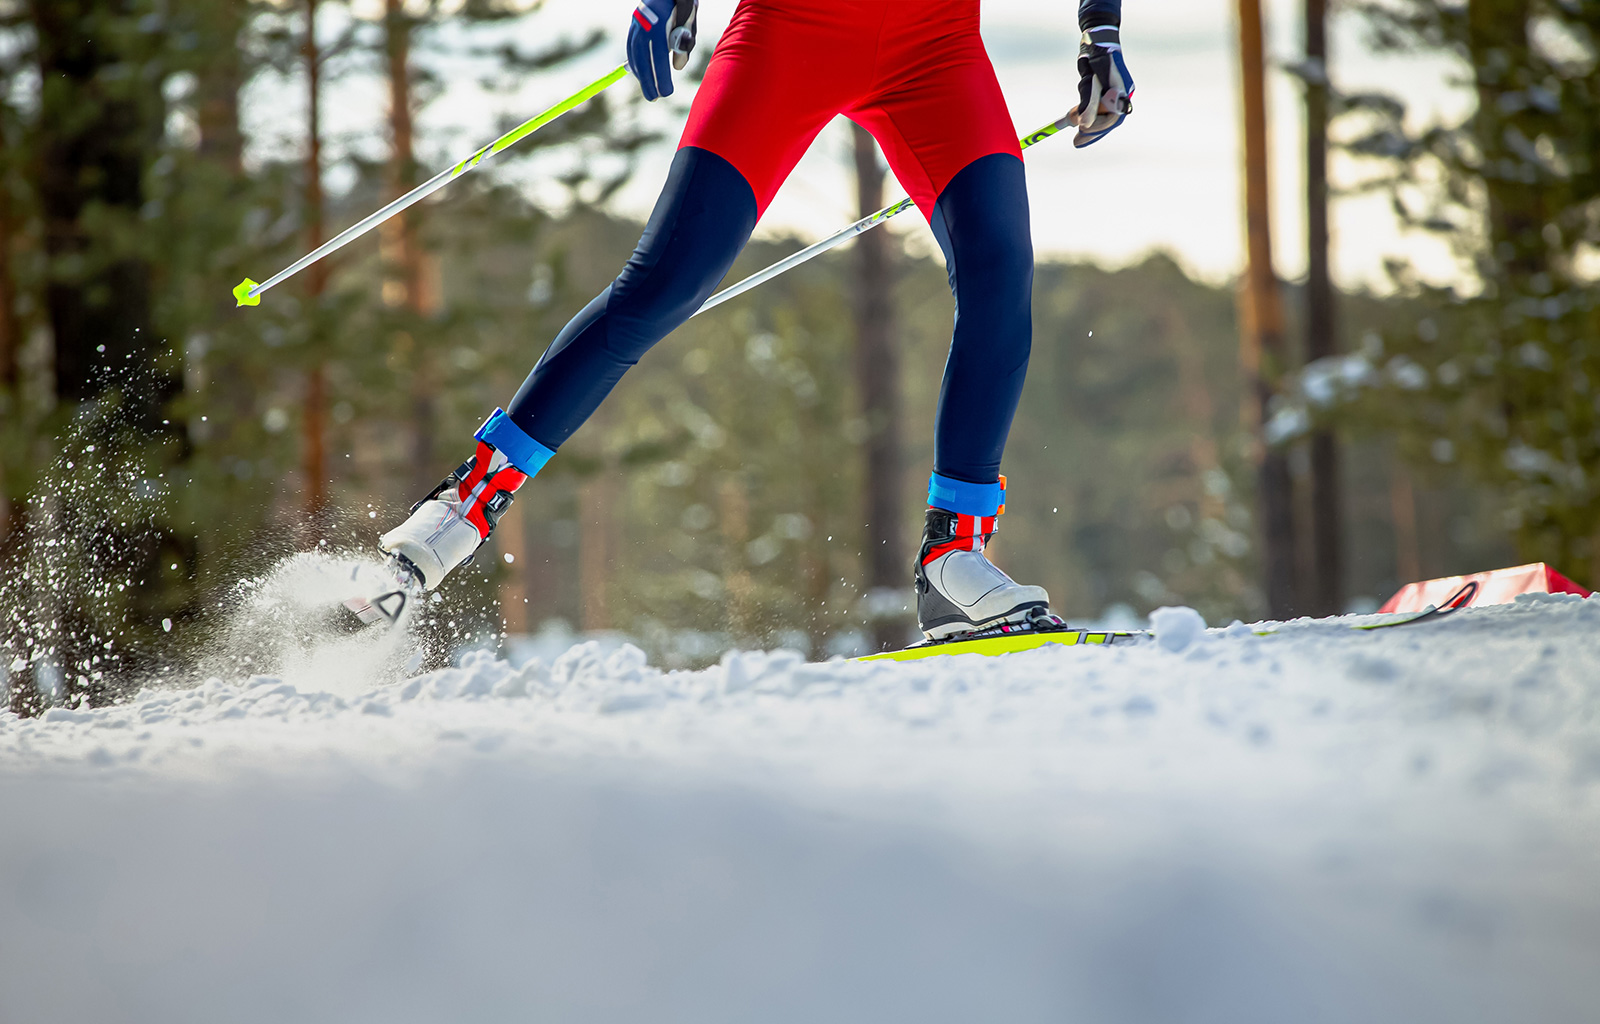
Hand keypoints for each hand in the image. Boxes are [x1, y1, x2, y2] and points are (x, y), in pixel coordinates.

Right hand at [626, 0, 697, 101]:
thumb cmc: (682, 0)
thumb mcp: (689, 18)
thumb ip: (685, 41)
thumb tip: (678, 68)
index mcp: (659, 24)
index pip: (659, 57)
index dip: (661, 77)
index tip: (666, 92)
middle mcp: (643, 25)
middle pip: (643, 60)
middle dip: (648, 82)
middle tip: (654, 99)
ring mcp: (636, 24)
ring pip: (634, 55)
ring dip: (640, 75)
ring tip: (648, 91)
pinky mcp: (634, 23)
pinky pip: (631, 47)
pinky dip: (634, 62)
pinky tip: (639, 74)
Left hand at [1069, 26, 1132, 147]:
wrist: (1097, 37)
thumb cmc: (1097, 52)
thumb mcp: (1092, 77)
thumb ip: (1090, 100)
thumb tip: (1083, 124)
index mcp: (1122, 91)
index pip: (1113, 118)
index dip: (1098, 128)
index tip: (1082, 132)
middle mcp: (1119, 95)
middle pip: (1107, 121)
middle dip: (1092, 132)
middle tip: (1076, 142)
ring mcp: (1112, 94)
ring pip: (1098, 114)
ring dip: (1085, 115)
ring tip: (1070, 115)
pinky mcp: (1103, 92)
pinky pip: (1093, 107)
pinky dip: (1084, 108)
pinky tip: (1075, 107)